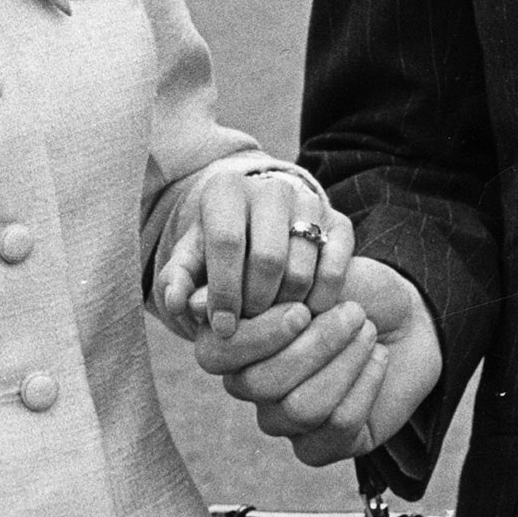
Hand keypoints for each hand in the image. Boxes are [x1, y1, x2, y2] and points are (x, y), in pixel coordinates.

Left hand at [157, 166, 353, 339]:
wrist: (261, 232)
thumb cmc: (218, 253)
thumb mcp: (191, 262)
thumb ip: (179, 281)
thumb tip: (177, 302)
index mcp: (226, 189)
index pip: (227, 241)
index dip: (223, 291)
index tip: (222, 328)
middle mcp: (271, 188)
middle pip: (268, 258)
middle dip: (255, 303)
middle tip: (248, 325)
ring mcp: (310, 203)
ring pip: (301, 270)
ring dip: (285, 309)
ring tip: (270, 322)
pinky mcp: (340, 223)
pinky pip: (333, 271)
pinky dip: (317, 303)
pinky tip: (301, 316)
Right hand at [194, 256, 442, 464]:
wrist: (406, 312)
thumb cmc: (352, 286)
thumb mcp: (310, 271)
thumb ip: (256, 286)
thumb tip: (189, 301)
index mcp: (236, 341)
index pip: (217, 355)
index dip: (259, 336)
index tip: (304, 308)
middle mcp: (251, 386)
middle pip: (261, 385)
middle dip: (316, 346)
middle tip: (354, 313)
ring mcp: (285, 421)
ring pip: (300, 409)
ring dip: (343, 364)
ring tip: (367, 330)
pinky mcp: (322, 446)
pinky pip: (334, 431)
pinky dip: (364, 388)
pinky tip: (378, 357)